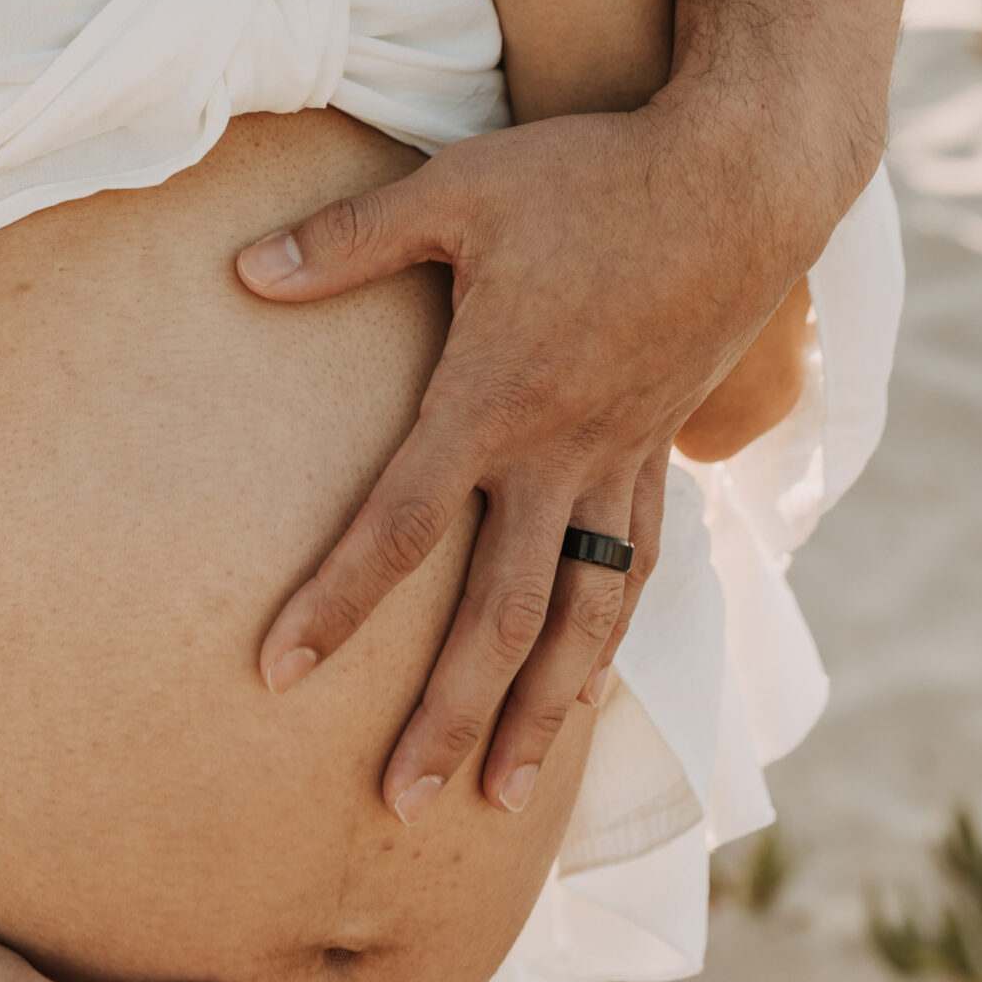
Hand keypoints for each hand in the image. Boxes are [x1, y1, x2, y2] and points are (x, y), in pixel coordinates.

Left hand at [232, 92, 796, 825]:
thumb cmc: (586, 177)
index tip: (278, 673)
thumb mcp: (455, 192)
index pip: (398, 525)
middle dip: (446, 716)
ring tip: (503, 796)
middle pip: (495, 616)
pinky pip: (633, 569)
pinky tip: (587, 685)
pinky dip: (608, 640)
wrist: (735, 181)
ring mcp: (618, 461)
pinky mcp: (660, 451)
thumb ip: (349, 240)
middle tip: (398, 804)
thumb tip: (246, 272)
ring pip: (578, 620)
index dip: (335, 604)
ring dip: (539, 716)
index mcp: (492, 399)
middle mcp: (557, 454)